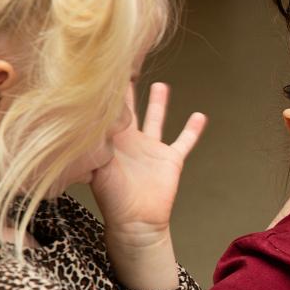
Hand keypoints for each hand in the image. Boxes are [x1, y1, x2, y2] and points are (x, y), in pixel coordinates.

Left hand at [92, 83, 206, 246]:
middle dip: (127, 91)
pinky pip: (184, 141)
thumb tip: (90, 123)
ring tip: (161, 85)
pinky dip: (192, 130)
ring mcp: (152, 150)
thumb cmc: (112, 198)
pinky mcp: (171, 160)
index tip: (103, 70)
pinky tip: (199, 116)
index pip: (108, 111)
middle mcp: (131, 142)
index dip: (106, 93)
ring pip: (156, 119)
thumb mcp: (98, 167)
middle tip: (125, 68)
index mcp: (112, 141)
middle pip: (129, 110)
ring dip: (159, 103)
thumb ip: (96, 145)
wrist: (135, 221)